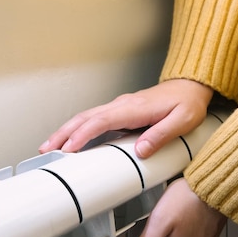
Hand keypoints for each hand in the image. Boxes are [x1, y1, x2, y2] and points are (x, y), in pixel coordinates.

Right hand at [38, 79, 212, 157]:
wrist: (190, 86)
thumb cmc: (188, 104)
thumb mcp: (183, 121)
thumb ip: (162, 135)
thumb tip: (140, 150)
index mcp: (135, 108)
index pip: (102, 121)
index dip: (83, 135)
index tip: (69, 149)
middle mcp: (123, 105)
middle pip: (86, 118)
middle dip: (64, 134)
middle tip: (46, 150)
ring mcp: (120, 107)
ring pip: (86, 117)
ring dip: (66, 131)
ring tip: (49, 147)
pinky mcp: (121, 112)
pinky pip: (94, 120)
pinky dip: (78, 129)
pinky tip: (70, 140)